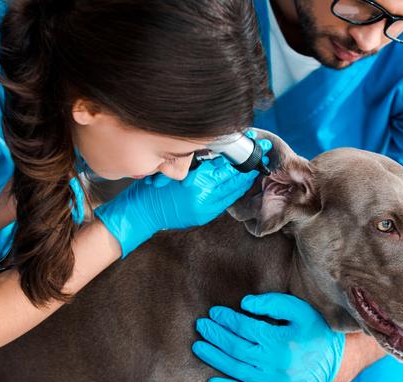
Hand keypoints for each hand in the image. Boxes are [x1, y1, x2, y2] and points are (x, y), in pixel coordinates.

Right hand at [94, 155, 259, 257]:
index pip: (227, 168)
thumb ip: (198, 164)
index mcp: (197, 184)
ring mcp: (205, 210)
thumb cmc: (151, 189)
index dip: (242, 155)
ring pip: (232, 192)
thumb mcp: (174, 168)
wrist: (140, 213)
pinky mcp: (203, 216)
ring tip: (252, 165)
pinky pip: (224, 201)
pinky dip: (232, 190)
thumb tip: (219, 157)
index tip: (254, 143)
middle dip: (248, 166)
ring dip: (242, 178)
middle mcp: (204, 199)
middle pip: (235, 181)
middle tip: (261, 149)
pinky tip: (236, 181)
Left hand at [192, 293, 344, 381]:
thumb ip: (274, 303)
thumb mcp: (301, 312)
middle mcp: (273, 362)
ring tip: (199, 346)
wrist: (337, 362)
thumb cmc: (316, 332)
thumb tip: (245, 303)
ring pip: (236, 368)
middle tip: (201, 326)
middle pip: (236, 347)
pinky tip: (212, 380)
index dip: (226, 319)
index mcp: (279, 340)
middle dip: (215, 335)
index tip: (214, 312)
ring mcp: (272, 380)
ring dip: (215, 357)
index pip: (244, 327)